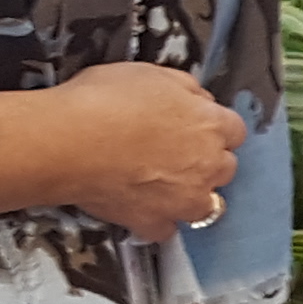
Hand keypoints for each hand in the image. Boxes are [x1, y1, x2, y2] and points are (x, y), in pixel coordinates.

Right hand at [0, 61, 244, 240]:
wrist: (68, 141)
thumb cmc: (104, 100)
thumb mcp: (150, 73)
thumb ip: (184, 88)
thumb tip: (197, 98)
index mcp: (210, 124)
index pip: (234, 130)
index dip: (213, 128)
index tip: (195, 126)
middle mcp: (207, 165)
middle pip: (224, 168)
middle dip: (206, 162)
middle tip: (174, 154)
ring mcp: (183, 199)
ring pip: (206, 205)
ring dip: (190, 196)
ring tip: (162, 186)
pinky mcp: (154, 222)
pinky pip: (166, 229)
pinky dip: (156, 221)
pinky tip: (139, 208)